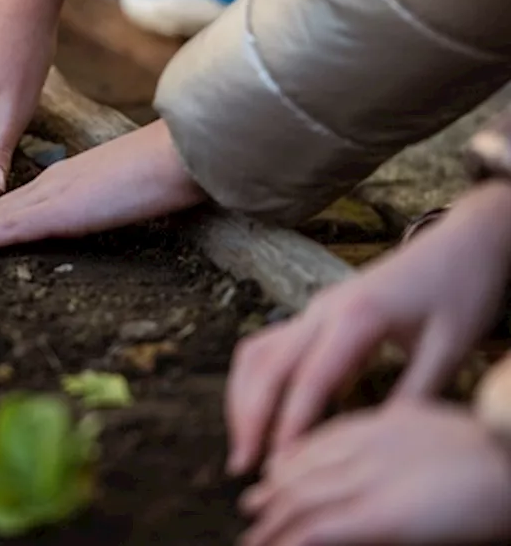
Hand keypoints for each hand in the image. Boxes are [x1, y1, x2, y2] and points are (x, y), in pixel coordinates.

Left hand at [0, 120, 205, 257]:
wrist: (181, 151)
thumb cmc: (162, 170)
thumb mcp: (122, 192)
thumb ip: (100, 202)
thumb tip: (89, 211)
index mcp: (57, 186)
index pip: (2, 209)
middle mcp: (43, 190)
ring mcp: (48, 199)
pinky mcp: (58, 211)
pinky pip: (7, 229)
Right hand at [226, 179, 510, 476]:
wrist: (464, 241)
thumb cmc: (463, 289)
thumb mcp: (452, 347)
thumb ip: (415, 395)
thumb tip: (384, 446)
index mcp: (357, 317)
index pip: (310, 380)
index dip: (290, 425)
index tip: (282, 466)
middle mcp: (324, 309)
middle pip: (266, 365)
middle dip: (248, 417)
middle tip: (244, 467)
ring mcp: (315, 309)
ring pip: (257, 354)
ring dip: (243, 400)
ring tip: (246, 446)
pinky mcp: (317, 314)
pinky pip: (270, 347)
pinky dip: (257, 383)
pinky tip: (265, 414)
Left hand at [240, 402, 510, 545]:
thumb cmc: (501, 457)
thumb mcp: (442, 434)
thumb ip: (405, 442)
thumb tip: (388, 457)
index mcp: (388, 424)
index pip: (325, 441)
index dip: (294, 461)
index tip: (276, 474)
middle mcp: (371, 446)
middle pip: (306, 469)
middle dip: (275, 492)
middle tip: (253, 507)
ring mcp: (373, 479)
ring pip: (302, 498)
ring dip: (273, 521)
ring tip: (255, 536)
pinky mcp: (382, 515)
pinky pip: (320, 527)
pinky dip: (290, 539)